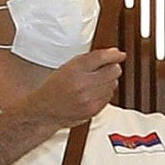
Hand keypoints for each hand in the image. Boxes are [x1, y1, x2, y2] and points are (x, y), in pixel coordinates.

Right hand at [0, 46, 122, 128]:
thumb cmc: (54, 87)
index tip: (120, 54)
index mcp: (74, 70)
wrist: (44, 110)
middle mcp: (82, 84)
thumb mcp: (67, 67)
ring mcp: (88, 99)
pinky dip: (104, 93)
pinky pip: (109, 97)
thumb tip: (113, 53)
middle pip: (113, 71)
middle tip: (106, 68)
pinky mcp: (93, 110)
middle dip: (112, 67)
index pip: (101, 57)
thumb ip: (90, 59)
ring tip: (95, 82)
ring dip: (108, 81)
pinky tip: (93, 92)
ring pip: (113, 84)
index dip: (114, 55)